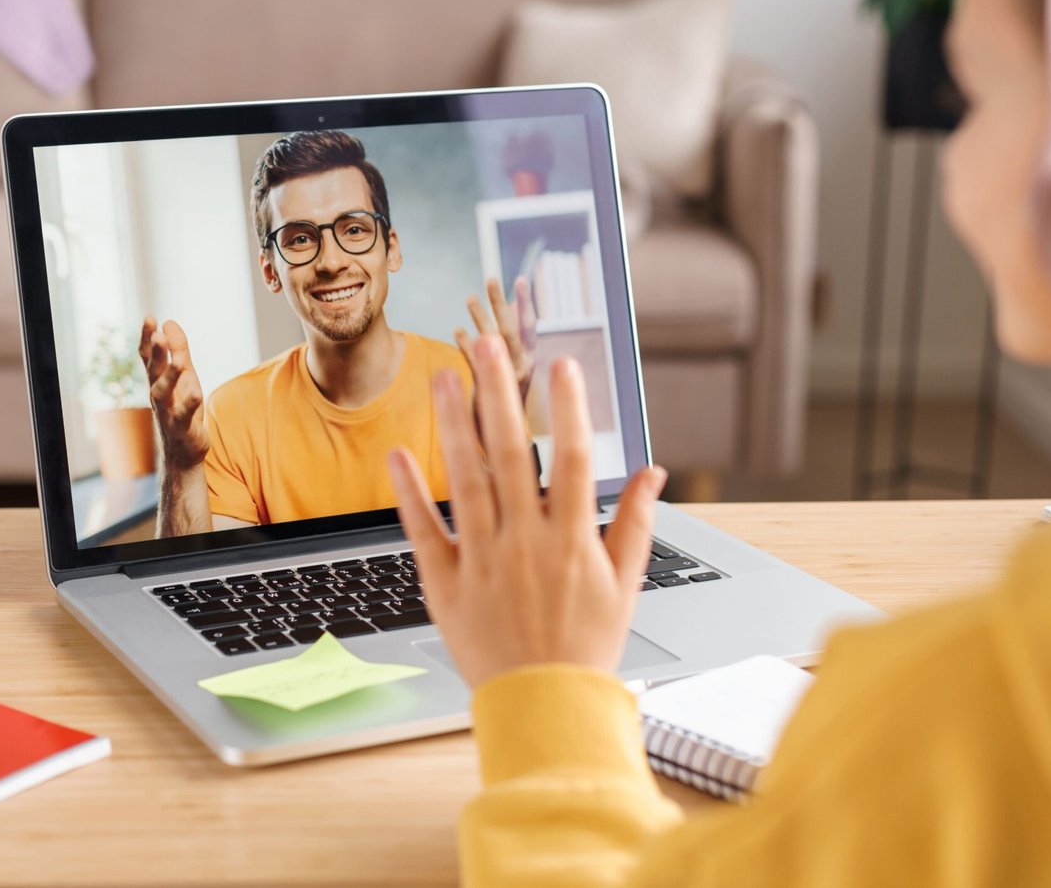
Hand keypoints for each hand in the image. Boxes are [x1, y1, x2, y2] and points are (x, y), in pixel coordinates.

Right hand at [139, 317, 208, 469]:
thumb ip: (178, 349)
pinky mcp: (181, 428)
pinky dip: (189, 404)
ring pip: (164, 393)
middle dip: (155, 354)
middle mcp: (158, 394)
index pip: (148, 356)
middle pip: (153, 371)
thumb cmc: (181, 407)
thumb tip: (169, 322)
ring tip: (179, 361)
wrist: (183, 450)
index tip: (149, 318)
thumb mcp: (184, 375)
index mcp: (157, 379)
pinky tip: (196, 393)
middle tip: (157, 336)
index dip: (147, 338)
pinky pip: (183, 415)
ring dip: (170, 376)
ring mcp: (167, 411)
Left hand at [389, 334, 667, 687]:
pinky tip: (396, 453)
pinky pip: (423, 529)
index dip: (570, 409)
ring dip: (453, 423)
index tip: (563, 364)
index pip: (574, 458)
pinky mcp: (445, 581)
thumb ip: (638, 524)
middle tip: (487, 344)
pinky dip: (408, 492)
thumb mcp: (626, 585)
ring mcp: (482, 559)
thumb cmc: (586, 646)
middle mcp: (525, 541)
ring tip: (443, 375)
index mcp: (572, 540)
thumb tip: (653, 471)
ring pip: (464, 478)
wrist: (543, 707)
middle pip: (511, 453)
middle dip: (499, 392)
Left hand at [454, 277, 536, 400]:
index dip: (526, 303)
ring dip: (480, 318)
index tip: (521, 279)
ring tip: (470, 298)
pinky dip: (466, 345)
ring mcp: (506, 381)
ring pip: (493, 343)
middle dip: (501, 304)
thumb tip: (509, 306)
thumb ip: (511, 338)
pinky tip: (458, 331)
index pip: (530, 327)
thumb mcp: (512, 366)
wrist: (499, 438)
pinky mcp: (488, 392)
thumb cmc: (502, 397)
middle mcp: (523, 369)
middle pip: (512, 330)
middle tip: (491, 280)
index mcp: (530, 359)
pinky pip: (474, 363)